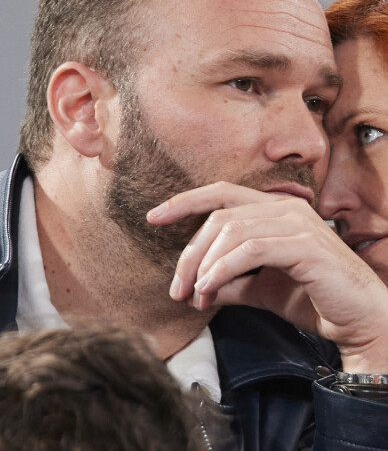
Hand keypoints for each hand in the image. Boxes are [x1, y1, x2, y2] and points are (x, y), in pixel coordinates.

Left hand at [147, 182, 387, 372]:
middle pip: (218, 216)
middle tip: (176, 287)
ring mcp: (297, 223)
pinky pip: (250, 250)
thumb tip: (196, 285)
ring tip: (193, 295)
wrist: (360, 321)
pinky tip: (209, 290)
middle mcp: (284, 208)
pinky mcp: (305, 244)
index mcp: (273, 210)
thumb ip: (229, 281)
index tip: (154, 216)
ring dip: (204, 266)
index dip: (184, 202)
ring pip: (231, 232)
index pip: (220, 194)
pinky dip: (223, 269)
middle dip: (189, 252)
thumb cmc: (312, 299)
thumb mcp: (259, 288)